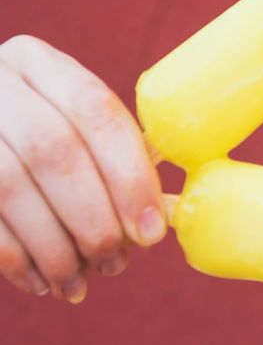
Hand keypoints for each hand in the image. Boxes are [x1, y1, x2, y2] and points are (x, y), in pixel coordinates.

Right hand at [0, 35, 165, 302]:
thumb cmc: (39, 142)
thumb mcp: (75, 131)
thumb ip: (120, 161)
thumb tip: (165, 219)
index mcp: (39, 63)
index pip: (96, 111)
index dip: (130, 176)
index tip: (152, 231)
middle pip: (54, 151)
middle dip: (94, 217)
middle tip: (115, 261)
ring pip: (10, 187)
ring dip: (54, 247)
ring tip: (79, 282)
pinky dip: (15, 257)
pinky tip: (40, 281)